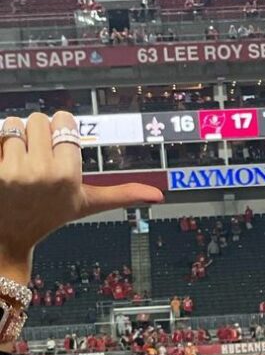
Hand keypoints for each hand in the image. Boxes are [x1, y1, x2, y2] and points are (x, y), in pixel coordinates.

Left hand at [0, 111, 162, 281]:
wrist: (9, 235)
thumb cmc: (49, 215)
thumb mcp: (86, 204)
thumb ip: (121, 194)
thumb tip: (158, 195)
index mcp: (69, 176)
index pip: (64, 121)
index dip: (60, 130)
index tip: (57, 147)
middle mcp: (43, 172)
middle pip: (38, 119)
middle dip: (35, 134)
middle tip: (36, 158)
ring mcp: (13, 171)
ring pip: (13, 125)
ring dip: (13, 139)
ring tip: (17, 163)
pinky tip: (3, 167)